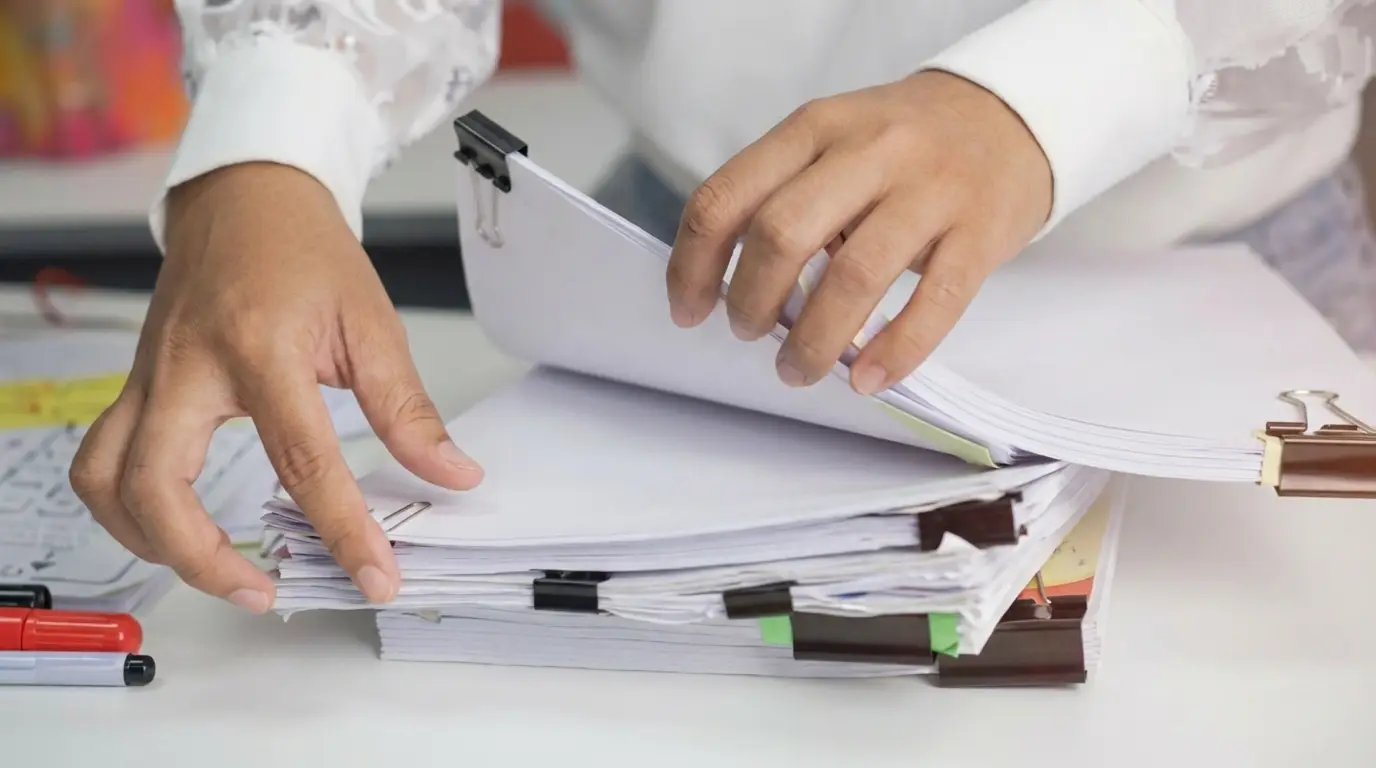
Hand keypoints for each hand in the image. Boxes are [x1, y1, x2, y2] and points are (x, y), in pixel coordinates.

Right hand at [69, 163, 482, 611]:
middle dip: (206, 559)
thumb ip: (408, 410)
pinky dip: (126, 510)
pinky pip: (101, 463)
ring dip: (152, 543)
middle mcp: (188, 367)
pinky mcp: (135, 387)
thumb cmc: (304, 251)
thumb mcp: (372, 322)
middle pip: (160, 486)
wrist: (245, 199)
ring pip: (108, 481)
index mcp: (259, 347)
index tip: (376, 576)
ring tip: (219, 572)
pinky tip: (174, 528)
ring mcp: (148, 378)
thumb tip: (453, 476)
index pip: (301, 461)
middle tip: (267, 593)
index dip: (342, 530)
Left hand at [665, 70, 1051, 393]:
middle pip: (782, 235)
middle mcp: (870, 150)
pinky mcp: (980, 232)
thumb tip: (729, 284)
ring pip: (855, 275)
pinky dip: (895, 351)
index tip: (688, 311)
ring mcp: (930, 189)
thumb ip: (784, 195)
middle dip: (751, 301)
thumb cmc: (905, 145)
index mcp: (815, 128)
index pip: (727, 197)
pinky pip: (934, 301)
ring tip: (796, 369)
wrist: (1012, 116)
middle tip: (749, 334)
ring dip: (813, 340)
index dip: (694, 264)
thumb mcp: (834, 142)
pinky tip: (867, 379)